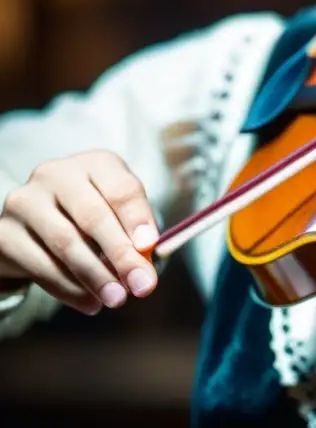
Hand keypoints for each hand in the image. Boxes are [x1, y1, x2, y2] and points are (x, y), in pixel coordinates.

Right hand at [0, 151, 159, 314]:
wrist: (38, 228)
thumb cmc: (93, 217)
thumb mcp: (120, 216)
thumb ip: (135, 235)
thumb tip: (144, 265)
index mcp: (95, 163)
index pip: (121, 189)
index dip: (137, 219)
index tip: (150, 248)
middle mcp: (56, 174)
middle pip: (93, 216)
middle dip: (121, 255)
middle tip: (141, 286)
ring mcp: (25, 201)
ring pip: (65, 243)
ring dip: (96, 277)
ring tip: (117, 298)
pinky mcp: (4, 233)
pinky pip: (41, 265)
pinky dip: (69, 289)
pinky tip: (90, 302)